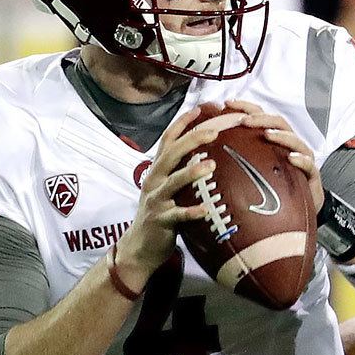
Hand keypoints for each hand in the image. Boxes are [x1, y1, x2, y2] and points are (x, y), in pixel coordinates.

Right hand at [114, 106, 245, 284]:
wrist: (140, 245)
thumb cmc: (162, 213)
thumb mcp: (168, 188)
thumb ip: (182, 171)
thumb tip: (211, 155)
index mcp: (157, 170)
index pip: (168, 140)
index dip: (182, 123)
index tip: (200, 109)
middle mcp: (154, 180)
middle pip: (171, 155)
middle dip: (191, 140)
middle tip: (214, 131)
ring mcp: (156, 200)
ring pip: (173, 182)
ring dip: (191, 173)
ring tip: (211, 165)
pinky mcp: (161, 221)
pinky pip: (178, 215)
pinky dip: (192, 212)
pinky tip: (206, 209)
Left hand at [221, 99, 323, 211]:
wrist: (298, 211)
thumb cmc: (274, 187)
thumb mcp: (253, 168)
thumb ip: (238, 154)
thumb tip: (211, 143)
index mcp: (274, 140)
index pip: (262, 116)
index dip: (246, 107)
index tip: (227, 104)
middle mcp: (289, 145)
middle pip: (279, 123)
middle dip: (262, 119)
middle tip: (245, 121)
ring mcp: (302, 158)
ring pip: (296, 141)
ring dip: (281, 136)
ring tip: (268, 135)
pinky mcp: (311, 175)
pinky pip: (309, 165)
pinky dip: (301, 160)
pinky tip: (292, 159)